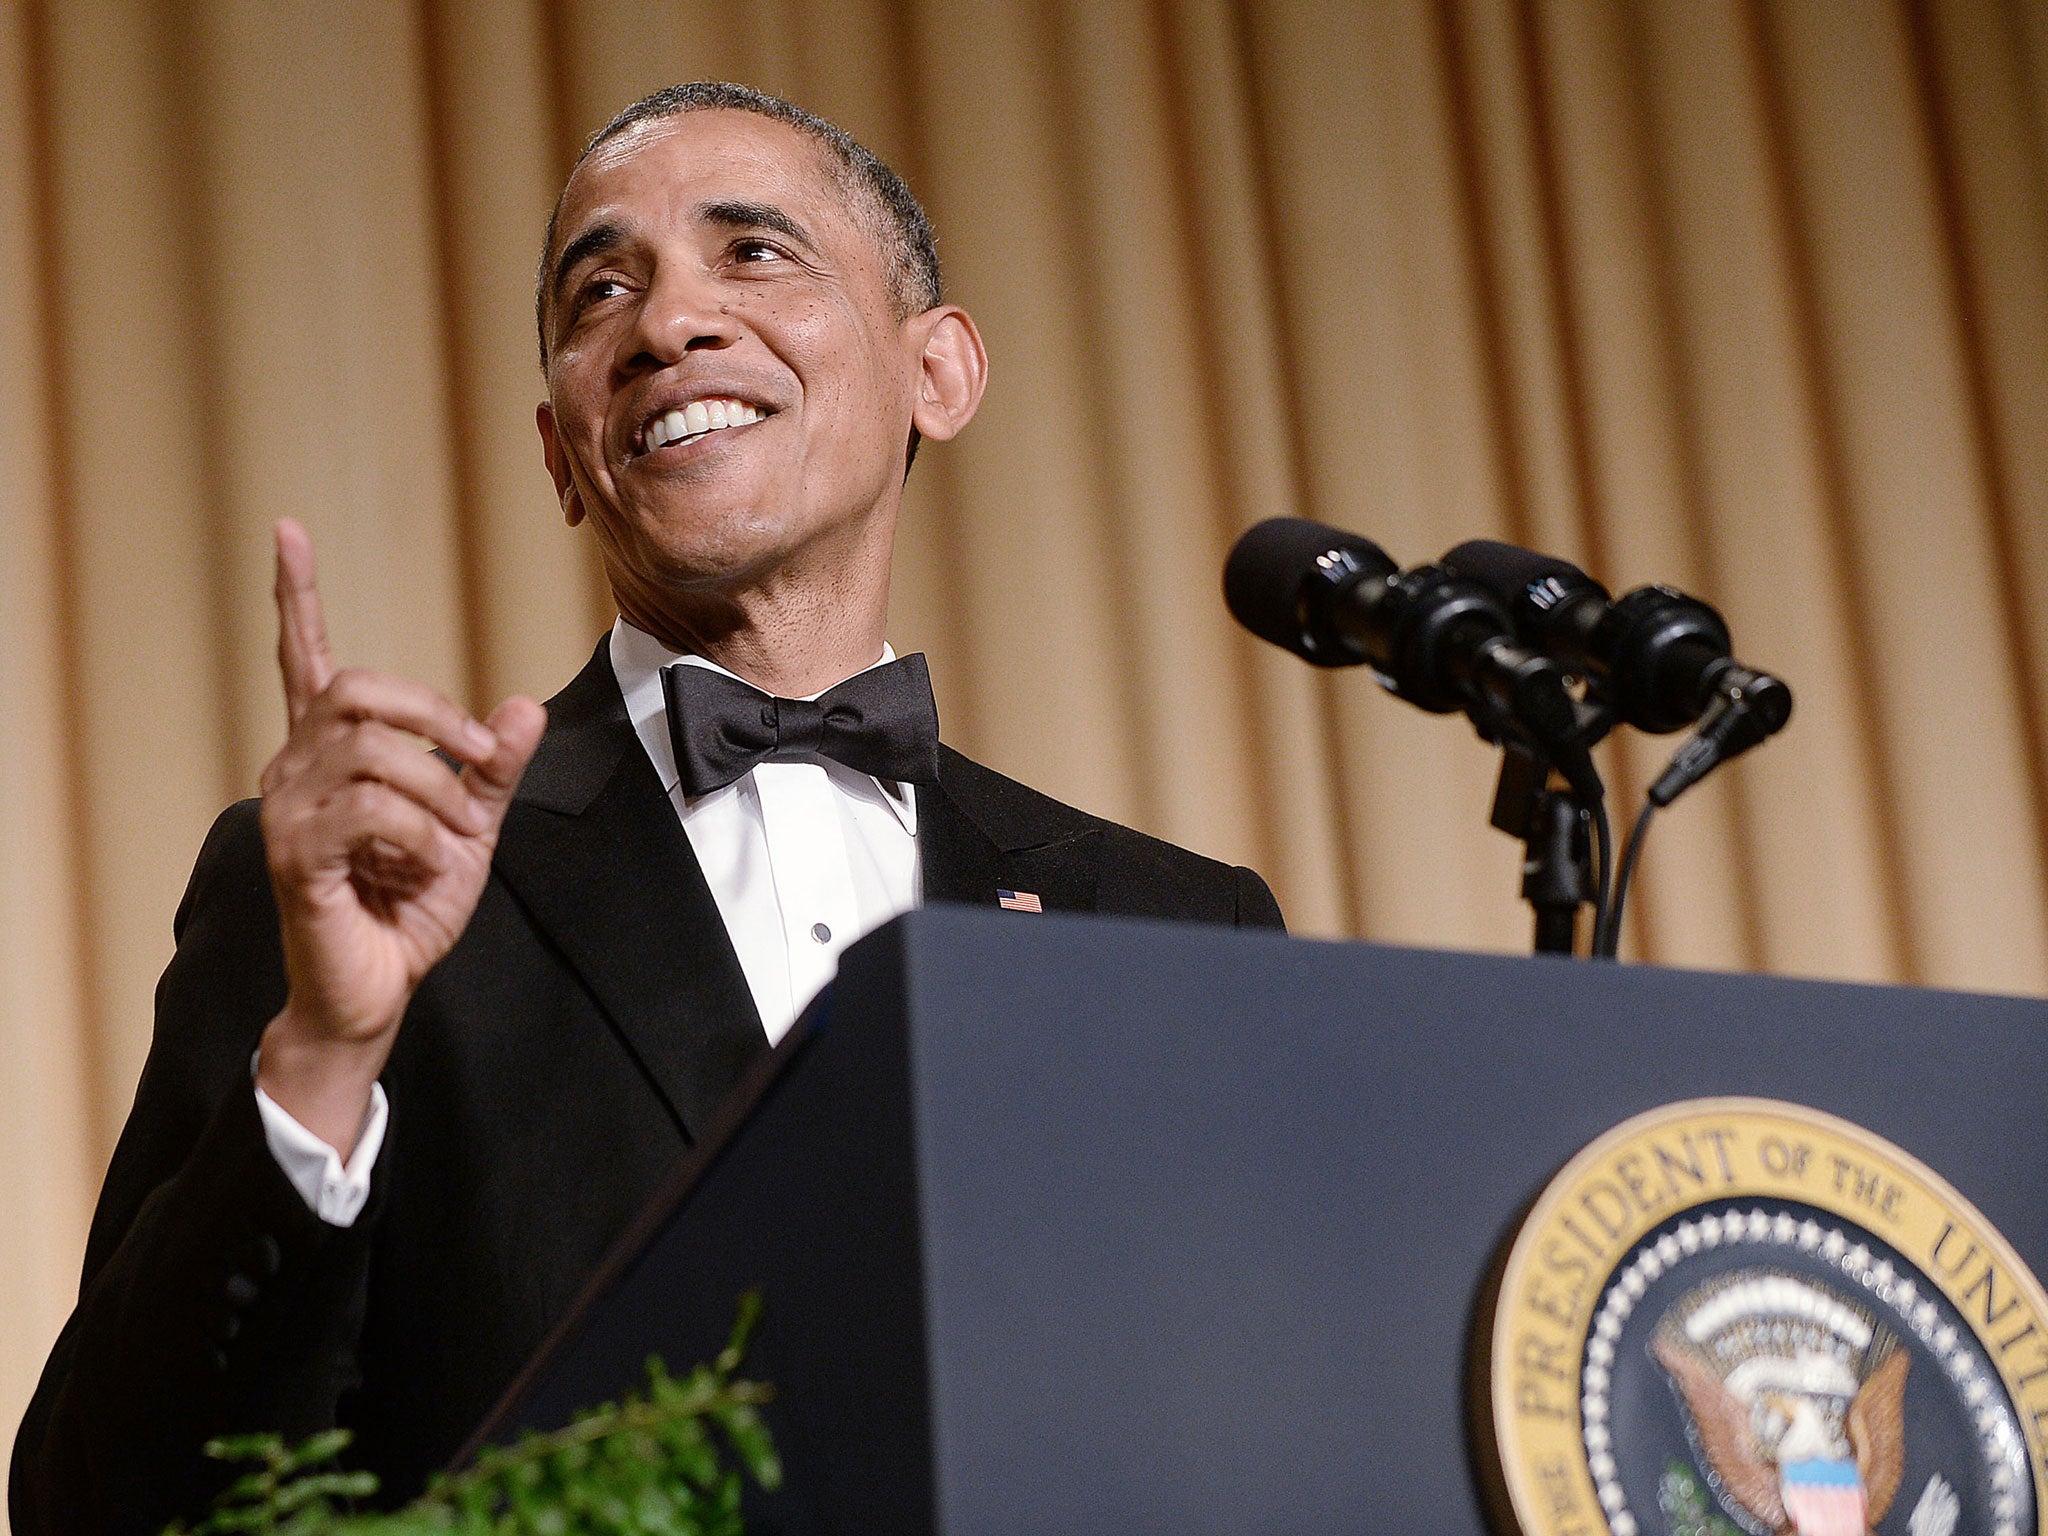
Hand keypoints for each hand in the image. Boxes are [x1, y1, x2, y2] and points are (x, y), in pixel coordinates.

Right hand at [255, 520, 544, 1152]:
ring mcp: (287, 809)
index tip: (288, 529)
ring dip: (438, 787)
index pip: (305, 658)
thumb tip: (522, 706)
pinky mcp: (295, 854)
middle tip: (485, 760)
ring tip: (459, 836)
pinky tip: (429, 863)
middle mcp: (295, 767)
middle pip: (357, 689)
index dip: (297, 595)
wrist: (378, 990)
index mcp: (330, 752)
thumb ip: (494, 768)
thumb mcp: (472, 827)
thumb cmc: (411, 907)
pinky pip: (367, 809)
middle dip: (436, 714)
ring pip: (369, 749)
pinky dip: (419, 831)